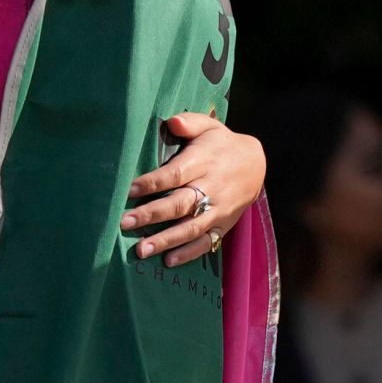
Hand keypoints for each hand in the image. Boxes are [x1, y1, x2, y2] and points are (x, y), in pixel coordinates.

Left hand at [125, 114, 267, 267]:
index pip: (176, 174)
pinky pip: (207, 242)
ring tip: (141, 250)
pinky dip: (189, 253)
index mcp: (204, 162)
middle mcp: (212, 187)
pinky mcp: (223, 225)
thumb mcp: (209, 127)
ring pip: (191, 227)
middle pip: (180, 203)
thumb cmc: (221, 144)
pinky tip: (169, 261)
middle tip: (125, 223)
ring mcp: (219, 209)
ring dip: (166, 240)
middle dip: (152, 214)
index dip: (153, 183)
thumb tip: (172, 121)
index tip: (130, 190)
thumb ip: (190, 123)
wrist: (256, 165)